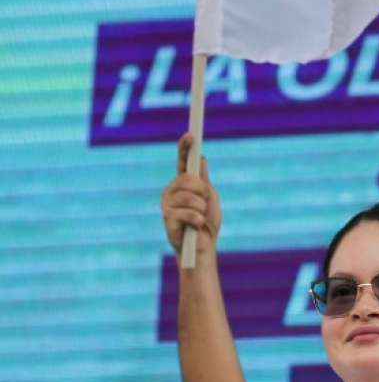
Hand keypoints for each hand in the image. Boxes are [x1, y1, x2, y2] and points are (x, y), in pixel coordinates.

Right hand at [161, 133, 222, 259]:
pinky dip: (198, 220)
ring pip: (190, 196)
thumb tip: (201, 158)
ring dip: (202, 209)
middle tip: (204, 204)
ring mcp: (167, 204)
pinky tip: (195, 227)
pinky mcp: (167, 219)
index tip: (191, 134)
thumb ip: (203, 179)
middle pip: (188, 178)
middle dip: (202, 192)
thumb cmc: (207, 221)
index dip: (185, 147)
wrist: (203, 247)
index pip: (183, 161)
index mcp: (183, 184)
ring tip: (199, 218)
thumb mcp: (209, 197)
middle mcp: (172, 191)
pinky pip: (189, 212)